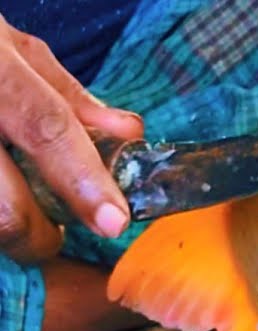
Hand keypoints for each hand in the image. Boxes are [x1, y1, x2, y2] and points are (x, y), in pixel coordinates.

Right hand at [0, 14, 143, 264]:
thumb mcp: (12, 49)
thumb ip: (69, 96)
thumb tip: (128, 134)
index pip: (46, 128)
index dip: (84, 180)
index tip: (113, 221)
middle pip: (6, 208)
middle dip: (38, 236)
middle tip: (51, 231)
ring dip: (7, 231)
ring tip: (17, 210)